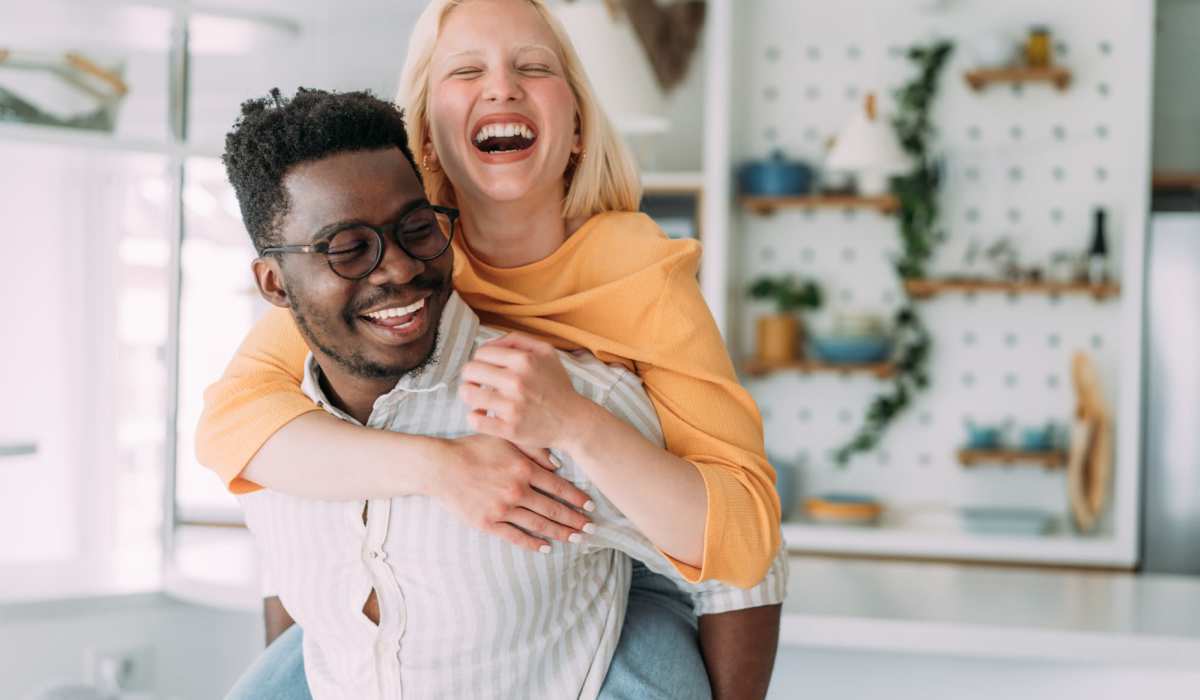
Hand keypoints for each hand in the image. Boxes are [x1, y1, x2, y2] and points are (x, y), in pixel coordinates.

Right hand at [429, 434, 594, 552]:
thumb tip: (557, 464)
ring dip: (560, 533)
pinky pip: (515, 536)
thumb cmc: (473, 449)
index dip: (577, 498)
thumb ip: (533, 450)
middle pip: (553, 509)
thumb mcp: (505, 440)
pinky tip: (545, 547)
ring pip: (538, 524)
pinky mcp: (488, 523)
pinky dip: (532, 543)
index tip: (590, 506)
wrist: (441, 467)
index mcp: (523, 469)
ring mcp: (503, 509)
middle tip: (591, 528)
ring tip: (576, 539)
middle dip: (574, 520)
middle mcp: (517, 491)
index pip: (558, 487)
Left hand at [458, 332, 590, 450]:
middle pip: (470, 371)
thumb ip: (517, 340)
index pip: (481, 353)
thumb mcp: (546, 353)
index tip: (486, 370)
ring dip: (469, 396)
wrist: (573, 421)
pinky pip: (475, 420)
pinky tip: (483, 415)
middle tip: (479, 384)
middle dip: (471, 377)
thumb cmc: (557, 386)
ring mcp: (512, 407)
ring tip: (479, 398)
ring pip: (468, 394)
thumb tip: (489, 342)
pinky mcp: (509, 429)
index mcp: (524, 360)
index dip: (480, 360)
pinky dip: (474, 416)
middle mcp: (517, 381)